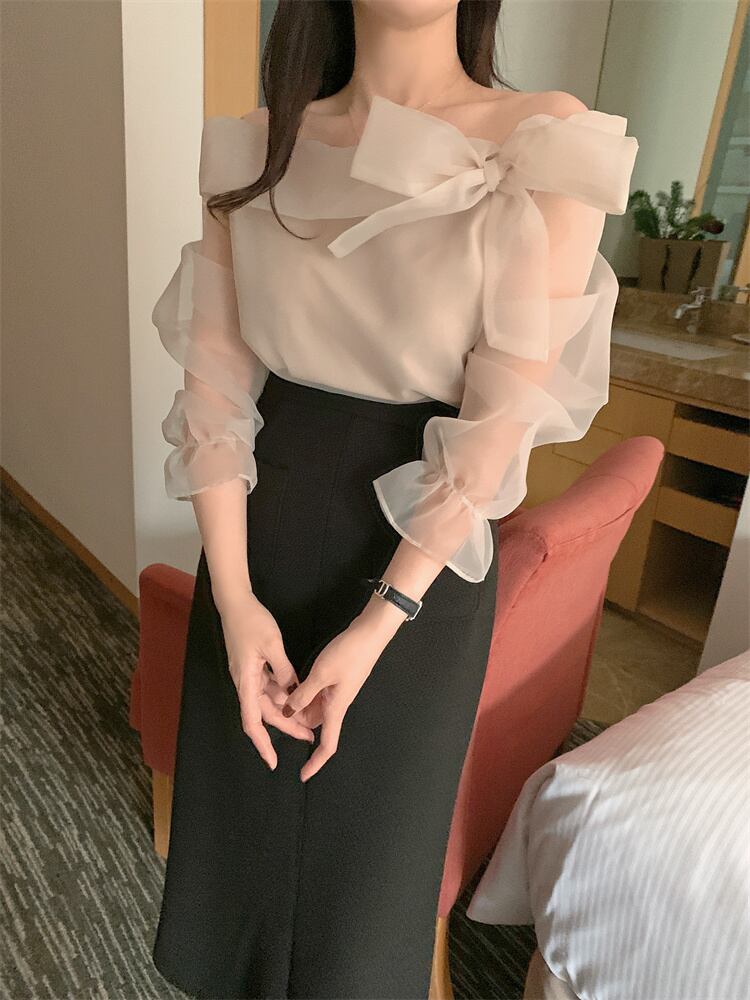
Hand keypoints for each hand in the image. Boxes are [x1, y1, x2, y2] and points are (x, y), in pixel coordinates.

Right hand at [216, 591, 314, 768]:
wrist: (235, 603)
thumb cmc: (251, 621)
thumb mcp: (272, 644)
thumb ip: (284, 669)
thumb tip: (292, 691)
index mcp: (246, 681)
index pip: (252, 721)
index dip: (262, 743)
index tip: (273, 761)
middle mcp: (245, 683)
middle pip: (265, 714)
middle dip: (286, 728)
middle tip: (308, 737)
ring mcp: (249, 675)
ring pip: (268, 701)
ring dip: (286, 711)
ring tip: (308, 720)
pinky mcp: (253, 667)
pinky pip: (269, 686)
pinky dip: (282, 694)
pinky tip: (297, 696)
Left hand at [281, 600, 403, 781]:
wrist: (370, 633)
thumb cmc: (349, 654)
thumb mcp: (321, 674)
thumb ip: (303, 694)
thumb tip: (288, 712)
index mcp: (336, 708)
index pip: (328, 745)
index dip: (316, 763)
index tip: (303, 775)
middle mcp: (338, 703)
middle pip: (315, 725)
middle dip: (297, 726)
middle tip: (274, 719)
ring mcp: (338, 691)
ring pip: (315, 709)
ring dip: (299, 708)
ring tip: (278, 701)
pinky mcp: (338, 679)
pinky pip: (318, 695)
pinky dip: (304, 695)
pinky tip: (292, 687)